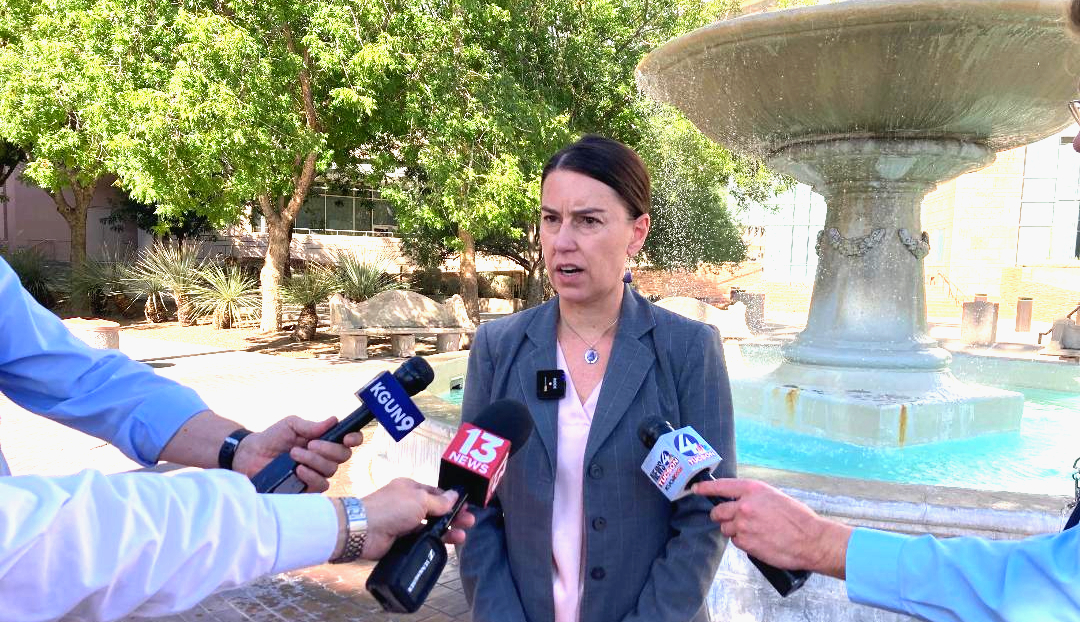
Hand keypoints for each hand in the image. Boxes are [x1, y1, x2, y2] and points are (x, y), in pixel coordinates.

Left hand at [232, 416, 362, 492]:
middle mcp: (325, 458)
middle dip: (328, 449)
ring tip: (294, 454)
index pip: (349, 440)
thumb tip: (334, 420)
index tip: (347, 438)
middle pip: (343, 456)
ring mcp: (317, 474)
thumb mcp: (290, 425)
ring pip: (330, 470)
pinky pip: (321, 485)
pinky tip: (298, 470)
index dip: (354, 438)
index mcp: (325, 441)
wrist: (250, 456)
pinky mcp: (307, 489)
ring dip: (315, 461)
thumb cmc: (272, 438)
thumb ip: (310, 425)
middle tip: (310, 444)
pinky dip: (311, 476)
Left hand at [359, 478, 476, 559]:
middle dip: (453, 516)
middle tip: (469, 523)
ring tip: (462, 537)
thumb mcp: (420, 499)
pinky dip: (433, 542)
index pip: (435, 493)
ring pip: (430, 527)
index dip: (451, 500)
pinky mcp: (400, 541)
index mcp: (410, 489)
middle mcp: (407, 505)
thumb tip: (455, 495)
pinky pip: (421, 540)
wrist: (364, 530)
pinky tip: (445, 545)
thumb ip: (439, 501)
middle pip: (435, 511)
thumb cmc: (392, 508)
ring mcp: (403, 523)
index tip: (466, 507)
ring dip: (447, 531)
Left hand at [693, 478, 851, 578]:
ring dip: (734, 530)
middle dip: (720, 516)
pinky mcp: (746, 542)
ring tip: (753, 532)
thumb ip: (755, 498)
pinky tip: (758, 541)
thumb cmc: (798, 518)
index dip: (706, 488)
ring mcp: (743, 525)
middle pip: (719, 511)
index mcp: (753, 490)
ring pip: (726, 529)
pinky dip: (743, 542)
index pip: (721, 486)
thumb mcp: (775, 498)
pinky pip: (736, 542)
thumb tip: (741, 503)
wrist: (810, 540)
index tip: (696, 489)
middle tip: (728, 519)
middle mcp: (744, 506)